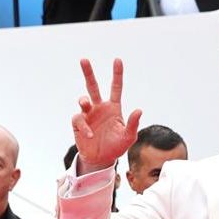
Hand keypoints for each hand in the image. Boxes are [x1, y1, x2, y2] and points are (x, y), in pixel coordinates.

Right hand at [72, 58, 142, 172]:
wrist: (102, 160)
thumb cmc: (116, 147)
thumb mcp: (128, 137)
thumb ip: (133, 124)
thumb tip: (139, 110)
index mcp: (113, 108)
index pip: (115, 88)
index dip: (117, 74)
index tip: (117, 60)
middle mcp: (99, 107)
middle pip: (93, 86)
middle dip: (88, 73)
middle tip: (84, 59)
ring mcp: (88, 114)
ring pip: (83, 99)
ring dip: (83, 100)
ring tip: (85, 103)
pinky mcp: (79, 123)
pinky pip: (79, 120)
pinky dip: (84, 127)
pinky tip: (90, 135)